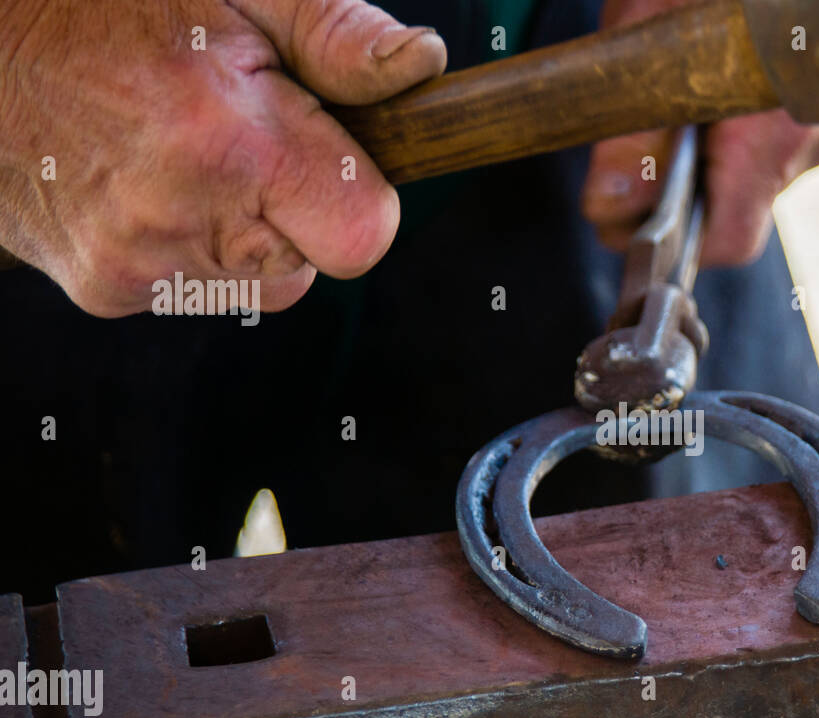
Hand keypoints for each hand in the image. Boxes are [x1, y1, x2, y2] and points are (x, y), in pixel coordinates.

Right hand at [0, 0, 446, 315]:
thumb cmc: (100, 2)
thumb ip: (334, 34)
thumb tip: (421, 63)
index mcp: (230, 142)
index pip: (362, 236)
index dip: (359, 197)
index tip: (326, 155)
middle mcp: (181, 218)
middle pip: (310, 267)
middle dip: (293, 210)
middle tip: (234, 140)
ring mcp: (137, 265)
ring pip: (255, 283)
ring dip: (237, 230)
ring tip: (177, 154)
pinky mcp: (105, 292)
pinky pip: (194, 290)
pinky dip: (184, 246)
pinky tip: (139, 182)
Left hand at [581, 0, 818, 268]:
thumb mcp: (650, 23)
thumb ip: (631, 122)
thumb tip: (614, 202)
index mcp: (776, 126)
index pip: (728, 238)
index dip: (669, 237)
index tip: (623, 204)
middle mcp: (814, 137)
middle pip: (735, 209)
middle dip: (679, 185)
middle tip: (638, 129)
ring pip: (752, 178)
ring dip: (706, 153)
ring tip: (682, 86)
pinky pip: (773, 146)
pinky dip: (734, 130)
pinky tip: (718, 86)